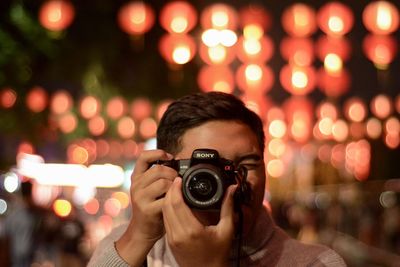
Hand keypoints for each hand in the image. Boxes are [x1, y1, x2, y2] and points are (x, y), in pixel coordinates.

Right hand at [116, 149, 176, 265]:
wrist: (143, 230)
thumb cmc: (151, 206)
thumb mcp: (150, 188)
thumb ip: (157, 175)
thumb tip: (176, 161)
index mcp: (136, 177)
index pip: (143, 157)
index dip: (157, 153)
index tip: (169, 157)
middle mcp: (136, 185)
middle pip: (159, 169)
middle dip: (173, 173)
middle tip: (177, 181)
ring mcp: (140, 197)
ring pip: (163, 182)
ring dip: (174, 186)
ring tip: (176, 192)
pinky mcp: (147, 209)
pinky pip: (166, 198)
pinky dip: (174, 199)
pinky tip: (174, 202)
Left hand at [163, 178, 236, 266]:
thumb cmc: (218, 254)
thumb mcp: (227, 230)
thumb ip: (228, 207)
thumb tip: (232, 189)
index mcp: (192, 230)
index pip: (176, 203)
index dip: (176, 188)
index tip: (180, 178)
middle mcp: (178, 234)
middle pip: (167, 205)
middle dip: (169, 190)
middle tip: (176, 180)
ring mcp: (171, 239)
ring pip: (163, 212)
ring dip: (167, 199)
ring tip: (175, 189)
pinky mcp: (169, 241)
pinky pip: (165, 220)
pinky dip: (167, 209)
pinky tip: (174, 203)